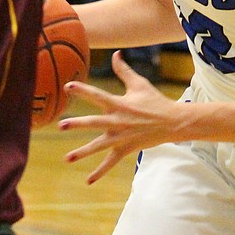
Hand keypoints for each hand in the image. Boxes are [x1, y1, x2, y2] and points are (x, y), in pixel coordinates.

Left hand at [60, 52, 182, 183]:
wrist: (172, 121)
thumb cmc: (155, 101)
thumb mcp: (139, 84)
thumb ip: (124, 70)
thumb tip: (115, 53)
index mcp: (119, 104)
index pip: (98, 95)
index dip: (83, 90)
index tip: (68, 86)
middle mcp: (118, 121)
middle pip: (94, 122)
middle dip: (77, 124)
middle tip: (61, 125)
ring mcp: (121, 136)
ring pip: (99, 146)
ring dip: (83, 152)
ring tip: (67, 158)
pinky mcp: (126, 148)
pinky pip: (110, 162)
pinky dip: (100, 172)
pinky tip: (88, 181)